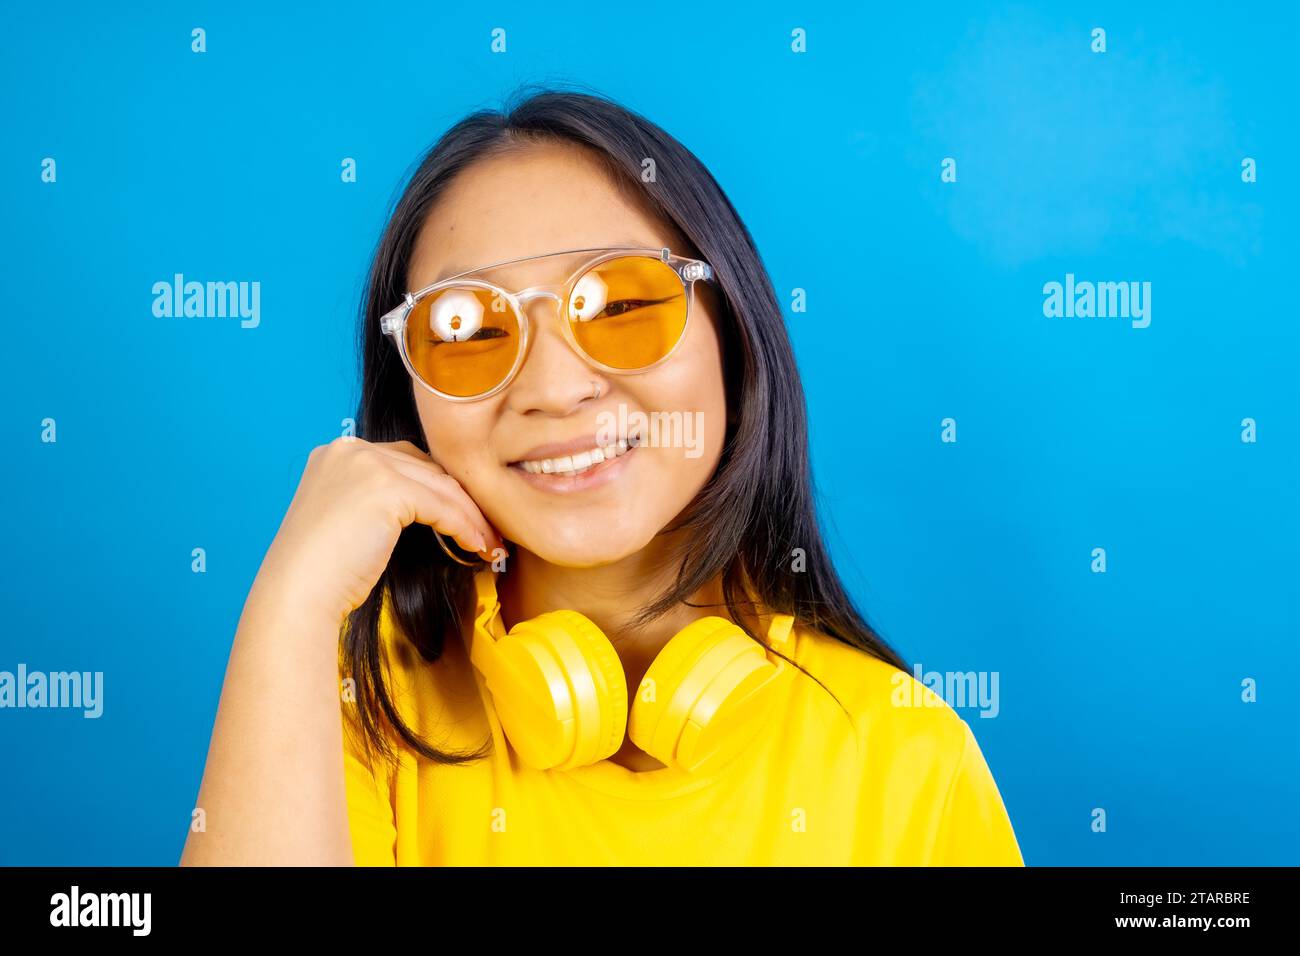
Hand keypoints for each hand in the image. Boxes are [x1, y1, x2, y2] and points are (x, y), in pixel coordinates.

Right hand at [256, 437, 503, 623]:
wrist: (296, 594)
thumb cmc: (322, 574)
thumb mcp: (349, 522)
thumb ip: (378, 503)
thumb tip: (433, 508)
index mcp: (337, 454)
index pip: (405, 462)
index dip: (439, 489)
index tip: (463, 516)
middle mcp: (351, 449)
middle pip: (426, 469)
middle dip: (461, 500)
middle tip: (487, 529)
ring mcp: (367, 463)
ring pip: (440, 486)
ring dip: (471, 516)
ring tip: (489, 542)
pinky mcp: (385, 487)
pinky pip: (442, 507)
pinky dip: (465, 527)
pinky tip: (477, 547)